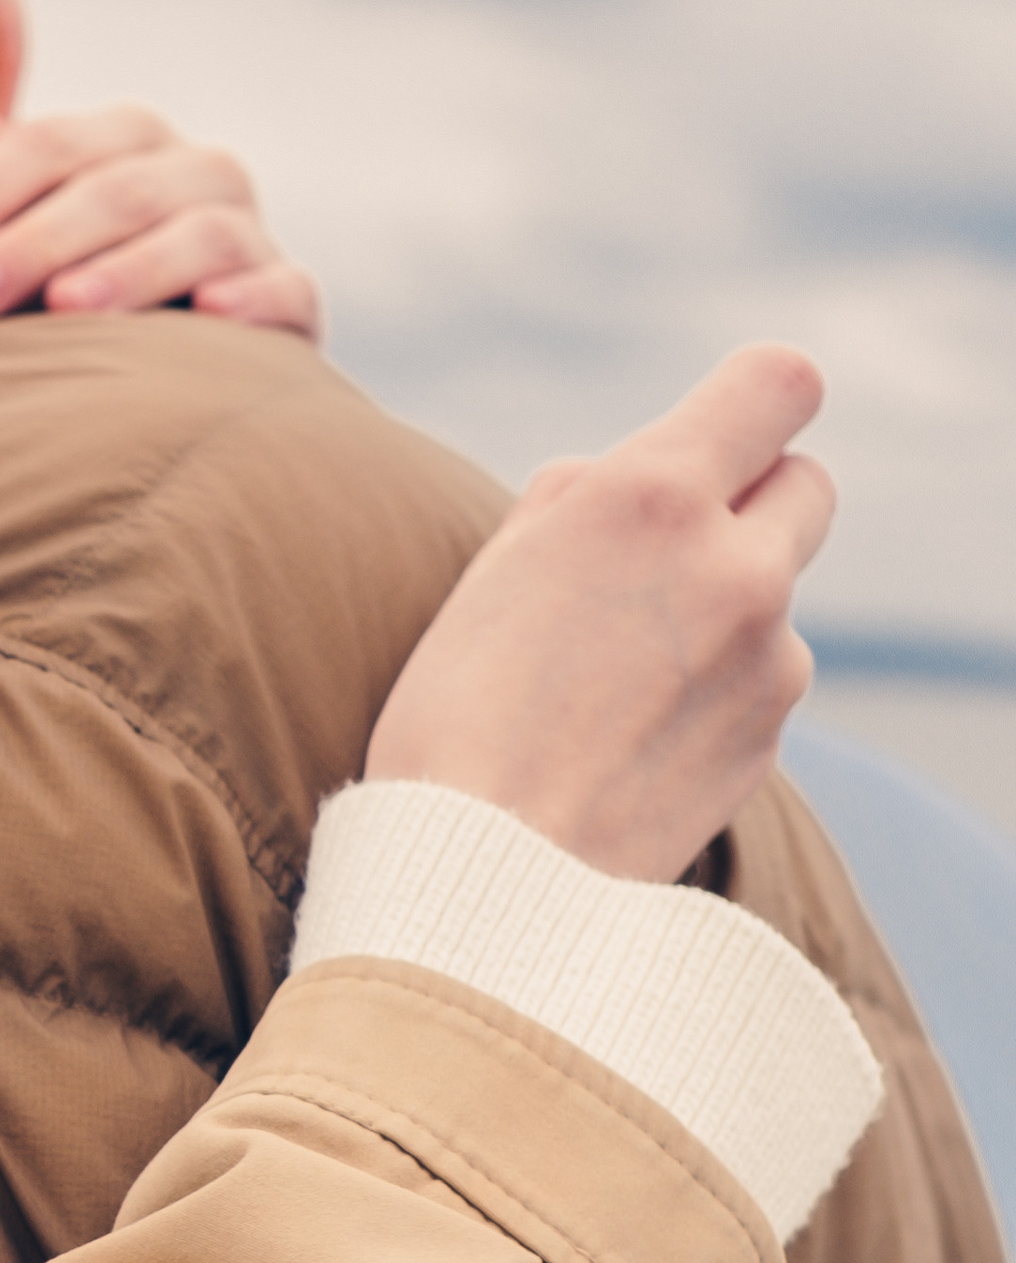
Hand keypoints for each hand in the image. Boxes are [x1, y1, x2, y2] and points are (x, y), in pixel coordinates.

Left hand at [0, 107, 322, 340]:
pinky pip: (286, 291)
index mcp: (122, 141)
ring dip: (132, 271)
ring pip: (199, 236)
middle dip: (33, 243)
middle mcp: (194, 172)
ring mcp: (248, 235)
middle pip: (114, 191)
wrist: (158, 382)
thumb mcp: (17, 217)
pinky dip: (253, 299)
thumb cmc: (63, 287)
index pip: (47, 147)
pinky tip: (209, 315)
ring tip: (66, 310)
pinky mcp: (293, 304)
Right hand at [366, 344, 833, 881]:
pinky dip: (716, 689)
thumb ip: (589, 497)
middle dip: (751, 502)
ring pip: (775, 590)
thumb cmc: (456, 718)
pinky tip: (634, 732)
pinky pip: (762, 676)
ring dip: (723, 607)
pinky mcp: (772, 734)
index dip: (755, 403)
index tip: (725, 433)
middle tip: (672, 552)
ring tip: (618, 673)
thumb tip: (641, 486)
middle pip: (806, 483)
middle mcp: (732, 564)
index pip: (780, 384)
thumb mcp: (498, 562)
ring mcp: (768, 656)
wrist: (484, 878)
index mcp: (650, 497)